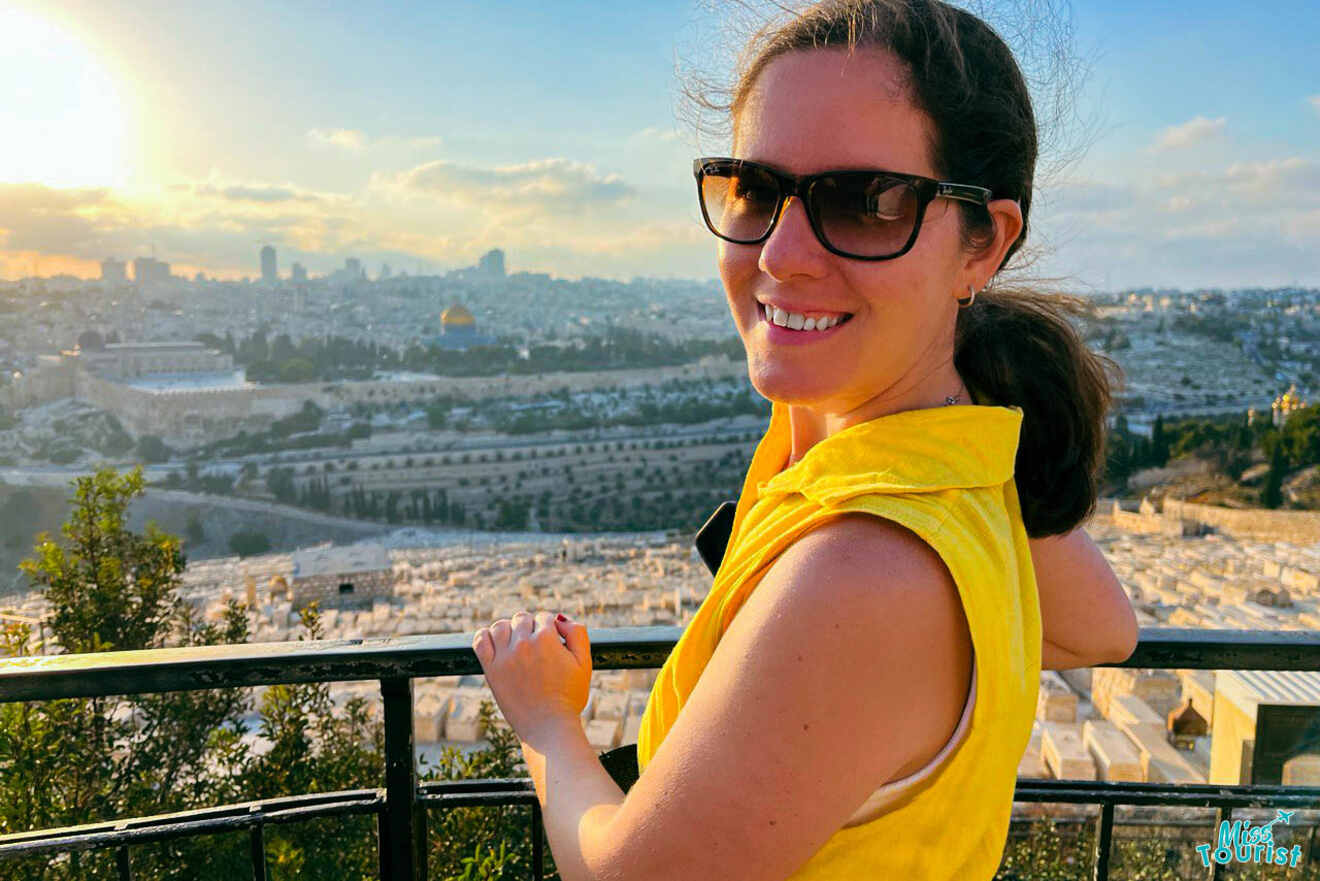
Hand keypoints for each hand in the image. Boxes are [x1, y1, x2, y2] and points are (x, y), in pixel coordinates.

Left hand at [472, 610, 591, 741]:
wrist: (548, 727)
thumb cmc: (569, 697)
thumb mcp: (584, 663)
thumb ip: (577, 633)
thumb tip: (559, 620)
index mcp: (546, 639)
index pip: (544, 617)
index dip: (550, 629)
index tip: (553, 643)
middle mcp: (523, 644)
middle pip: (522, 619)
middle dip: (531, 628)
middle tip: (537, 647)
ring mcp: (504, 656)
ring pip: (500, 626)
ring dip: (509, 630)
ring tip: (517, 644)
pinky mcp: (491, 670)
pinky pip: (480, 641)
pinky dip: (485, 636)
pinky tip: (495, 642)